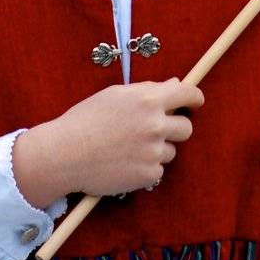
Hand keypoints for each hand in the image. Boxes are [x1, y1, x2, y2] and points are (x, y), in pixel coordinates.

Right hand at [12, 78, 202, 206]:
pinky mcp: (148, 175)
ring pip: (170, 151)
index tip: (194, 102)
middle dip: (175, 128)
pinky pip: (157, 170)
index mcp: (149, 100)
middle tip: (155, 131)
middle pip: (185, 128)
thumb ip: (148, 90)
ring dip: (156, 150)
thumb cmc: (86, 120)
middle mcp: (156, 125)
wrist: (65, 154)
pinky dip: (145, 168)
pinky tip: (123, 163)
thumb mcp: (115, 95)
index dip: (194, 98)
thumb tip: (174, 85)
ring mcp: (154, 152)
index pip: (188, 94)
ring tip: (127, 149)